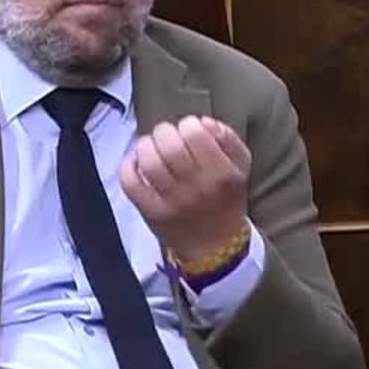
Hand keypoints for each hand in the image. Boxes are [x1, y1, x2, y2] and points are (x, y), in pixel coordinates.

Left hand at [120, 116, 250, 264]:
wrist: (216, 247)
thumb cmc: (225, 199)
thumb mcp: (240, 168)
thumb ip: (227, 139)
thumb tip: (203, 122)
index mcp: (222, 174)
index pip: (196, 134)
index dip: (188, 125)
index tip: (188, 130)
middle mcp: (197, 188)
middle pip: (170, 146)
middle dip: (164, 132)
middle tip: (167, 136)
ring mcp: (171, 202)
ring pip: (149, 162)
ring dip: (145, 146)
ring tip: (151, 146)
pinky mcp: (151, 212)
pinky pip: (130, 183)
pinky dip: (128, 166)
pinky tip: (136, 162)